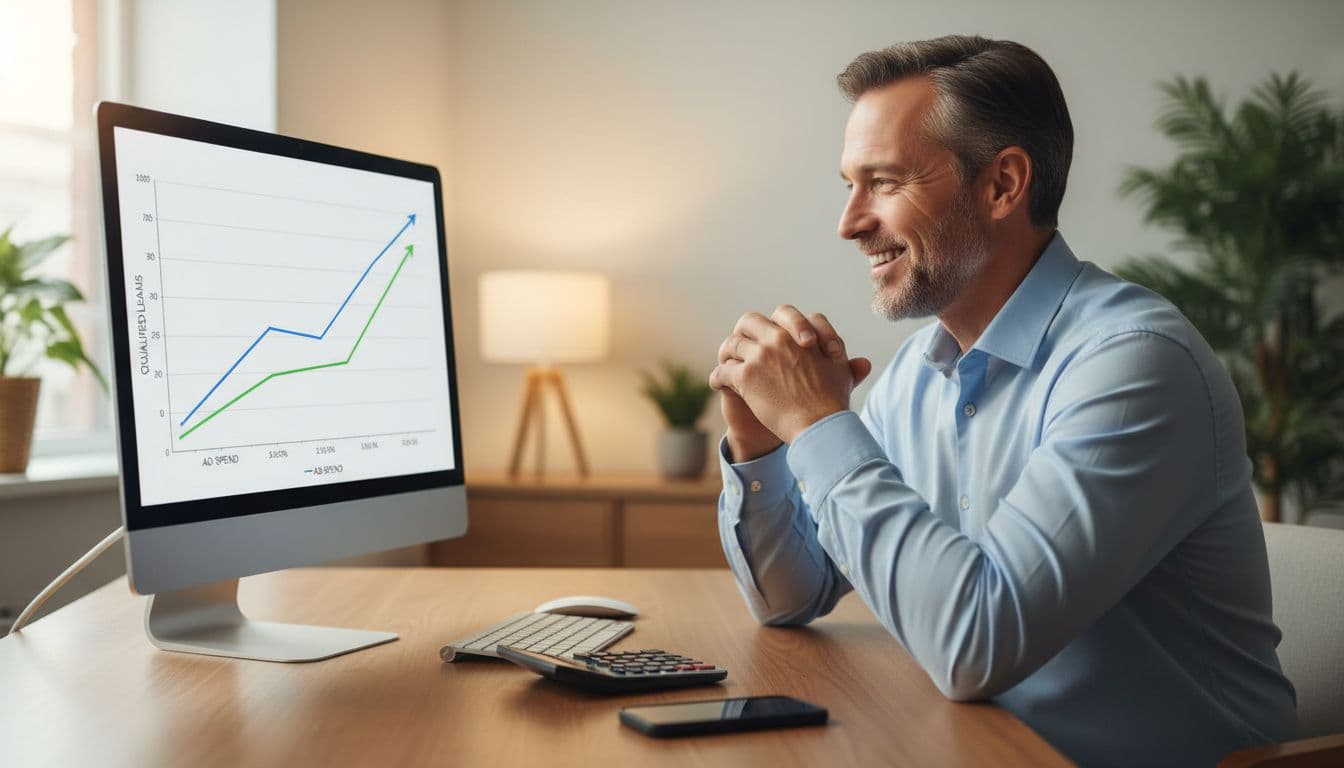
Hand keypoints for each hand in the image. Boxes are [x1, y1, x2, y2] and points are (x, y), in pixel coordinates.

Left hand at [710, 305, 871, 453]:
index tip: (776, 339)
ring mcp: (760, 356)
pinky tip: (719, 384)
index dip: (778, 325)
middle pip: (750, 321)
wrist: (820, 425)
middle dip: (744, 331)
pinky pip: (723, 371)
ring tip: (726, 364)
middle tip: (740, 343)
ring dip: (727, 354)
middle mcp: (778, 338)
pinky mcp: (745, 377)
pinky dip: (718, 377)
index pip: (784, 315)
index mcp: (802, 332)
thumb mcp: (843, 376)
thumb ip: (848, 365)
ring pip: (732, 344)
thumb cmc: (833, 402)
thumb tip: (864, 363)